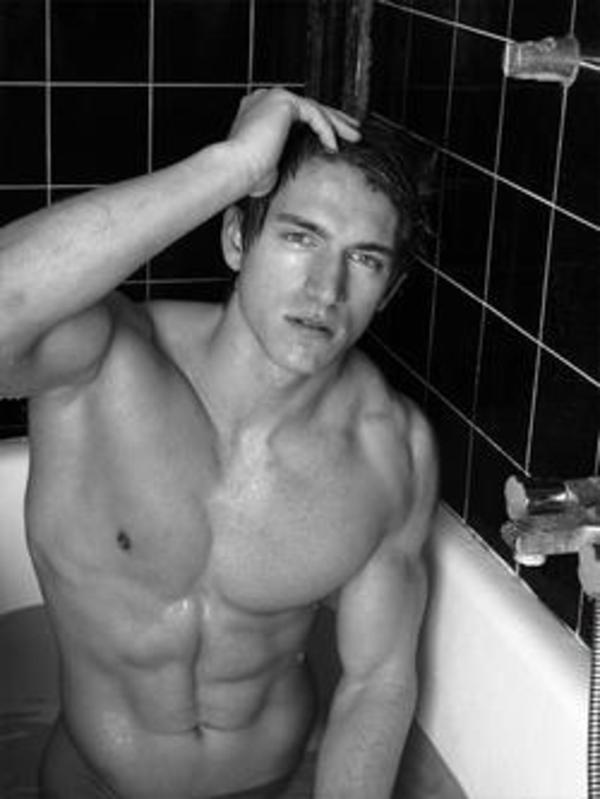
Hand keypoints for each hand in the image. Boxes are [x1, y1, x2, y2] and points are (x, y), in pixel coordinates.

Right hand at [226, 89, 360, 195]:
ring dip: (337, 123)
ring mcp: (273, 96)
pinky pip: (313, 114)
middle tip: (353, 131)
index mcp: (258, 111)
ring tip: (355, 136)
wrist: (235, 170)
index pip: (295, 114)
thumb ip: (283, 161)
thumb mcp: (269, 167)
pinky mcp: (283, 101)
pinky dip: (325, 130)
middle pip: (308, 107)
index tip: (335, 138)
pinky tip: (334, 146)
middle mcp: (264, 98)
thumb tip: (292, 171)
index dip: (318, 124)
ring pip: (314, 108)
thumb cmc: (246, 175)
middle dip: (334, 120)